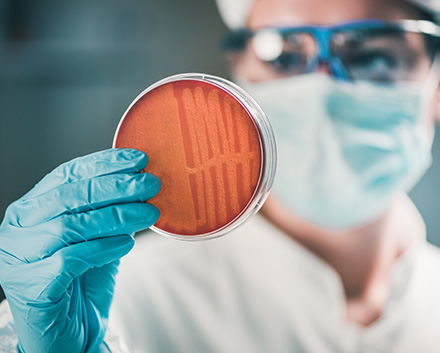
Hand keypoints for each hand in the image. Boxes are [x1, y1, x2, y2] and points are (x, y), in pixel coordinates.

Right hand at [0, 148, 159, 352]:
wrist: (67, 333)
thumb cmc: (80, 281)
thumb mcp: (96, 237)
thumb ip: (109, 211)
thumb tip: (141, 184)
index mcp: (32, 209)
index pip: (67, 175)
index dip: (104, 164)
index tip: (137, 159)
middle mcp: (19, 228)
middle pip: (70, 196)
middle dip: (116, 186)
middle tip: (150, 184)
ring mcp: (20, 257)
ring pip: (71, 225)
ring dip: (117, 216)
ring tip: (149, 213)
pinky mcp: (33, 285)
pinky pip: (72, 258)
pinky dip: (104, 247)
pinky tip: (128, 242)